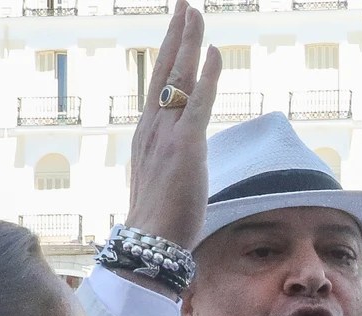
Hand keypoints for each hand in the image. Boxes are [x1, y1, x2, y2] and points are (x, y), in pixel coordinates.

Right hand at [121, 1, 220, 254]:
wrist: (149, 245)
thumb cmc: (159, 224)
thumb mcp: (164, 183)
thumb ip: (173, 164)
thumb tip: (184, 163)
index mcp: (147, 136)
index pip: (159, 86)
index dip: (169, 55)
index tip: (177, 29)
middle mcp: (152, 128)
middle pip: (165, 71)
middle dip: (176, 35)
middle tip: (185, 5)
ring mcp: (166, 136)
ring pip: (178, 78)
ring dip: (188, 42)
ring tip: (195, 13)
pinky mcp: (184, 147)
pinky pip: (198, 103)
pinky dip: (207, 75)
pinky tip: (215, 53)